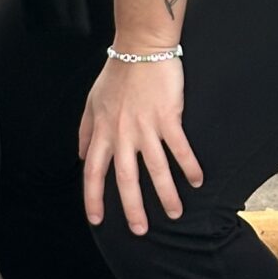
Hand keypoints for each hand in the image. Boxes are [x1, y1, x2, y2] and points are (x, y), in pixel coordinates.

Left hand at [78, 55, 203, 234]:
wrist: (141, 48)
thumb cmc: (117, 73)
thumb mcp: (92, 101)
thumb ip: (85, 130)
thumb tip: (80, 156)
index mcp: (102, 130)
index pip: (93, 171)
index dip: (93, 197)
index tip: (97, 220)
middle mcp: (122, 133)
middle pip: (126, 179)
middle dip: (132, 208)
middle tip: (140, 230)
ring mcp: (145, 126)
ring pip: (156, 169)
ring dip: (166, 195)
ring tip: (175, 213)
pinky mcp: (168, 117)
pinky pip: (179, 149)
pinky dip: (189, 166)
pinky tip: (197, 181)